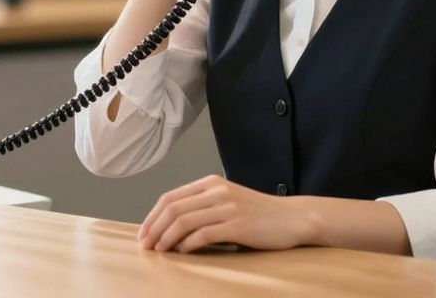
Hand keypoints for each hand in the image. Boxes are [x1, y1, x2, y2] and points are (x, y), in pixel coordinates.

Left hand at [138, 175, 308, 252]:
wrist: (292, 218)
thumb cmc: (258, 214)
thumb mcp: (227, 201)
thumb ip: (203, 207)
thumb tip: (171, 227)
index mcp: (211, 183)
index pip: (170, 197)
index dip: (152, 216)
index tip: (143, 234)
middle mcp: (217, 191)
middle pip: (173, 209)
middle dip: (154, 228)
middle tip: (145, 245)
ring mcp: (227, 207)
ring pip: (184, 221)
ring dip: (166, 238)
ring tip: (159, 250)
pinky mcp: (237, 225)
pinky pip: (203, 234)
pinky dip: (188, 244)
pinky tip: (182, 252)